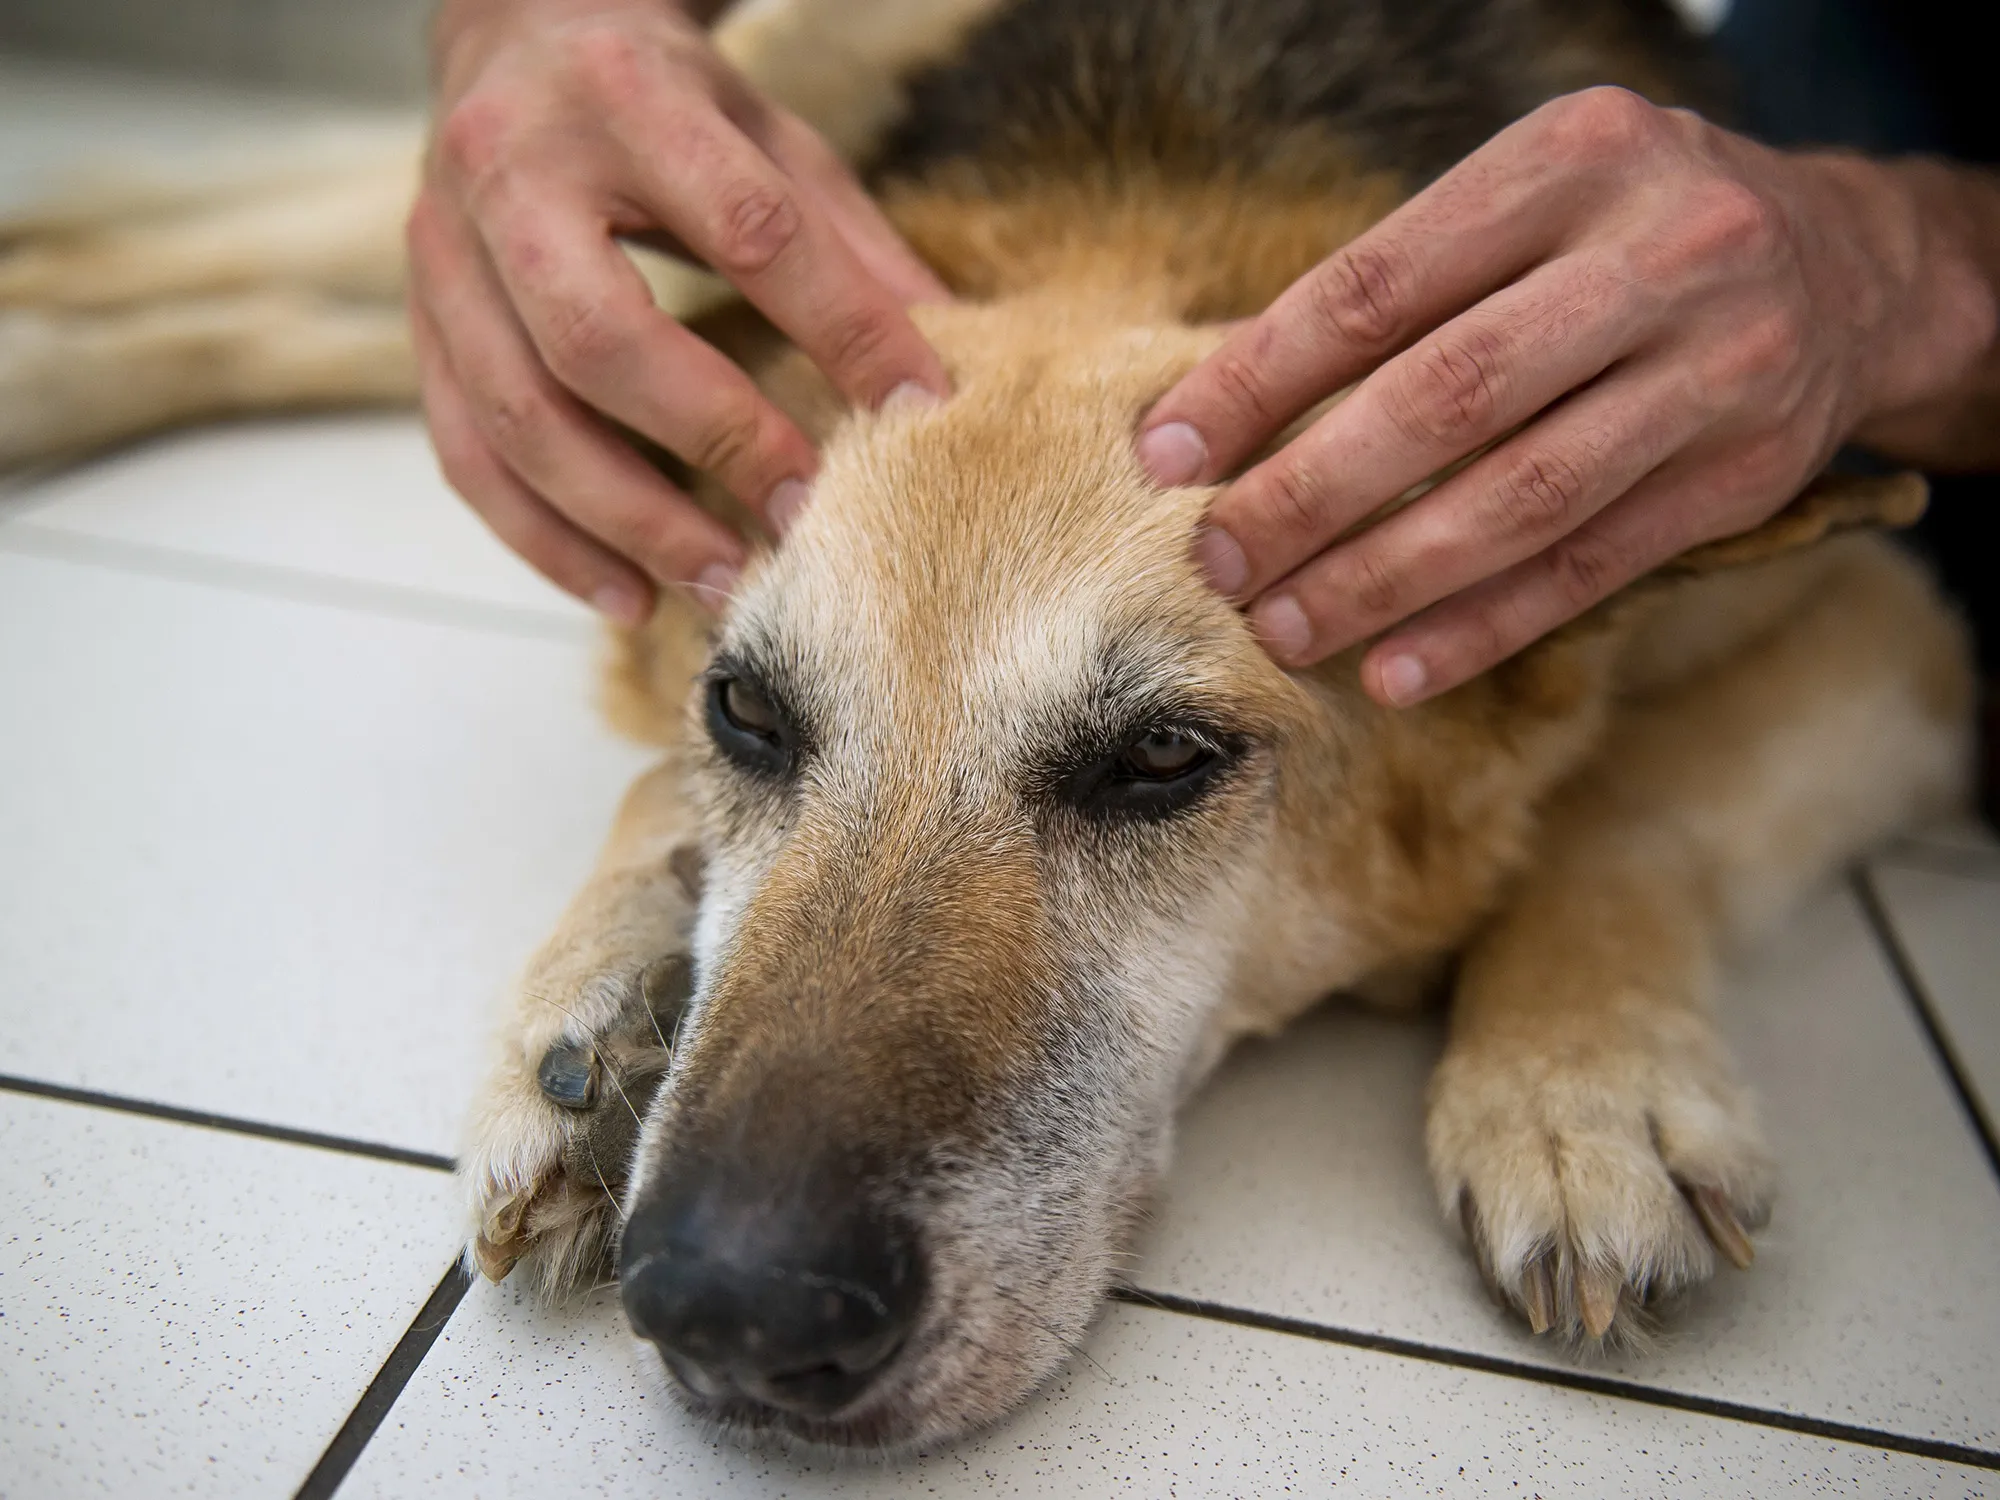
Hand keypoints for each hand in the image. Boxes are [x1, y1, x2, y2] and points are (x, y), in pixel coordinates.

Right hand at [413, 0, 949, 622]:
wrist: (512, 36)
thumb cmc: (659, 97)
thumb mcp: (767, 132)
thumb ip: (848, 246)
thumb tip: (936, 374)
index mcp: (626, 98)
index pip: (748, 226)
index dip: (840, 327)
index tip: (914, 409)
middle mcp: (512, 172)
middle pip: (597, 335)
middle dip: (710, 442)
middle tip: (799, 520)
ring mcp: (444, 254)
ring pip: (518, 416)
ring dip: (626, 522)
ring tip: (724, 585)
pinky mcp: (418, 323)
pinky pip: (467, 456)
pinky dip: (546, 541)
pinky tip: (628, 593)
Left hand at [1139, 87, 1996, 703]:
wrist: (1851, 270)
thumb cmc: (1629, 233)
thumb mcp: (1532, 201)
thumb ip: (1406, 285)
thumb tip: (1227, 411)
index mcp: (1573, 159)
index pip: (1379, 287)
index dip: (1259, 378)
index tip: (1167, 455)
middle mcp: (1660, 254)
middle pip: (1446, 398)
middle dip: (1308, 494)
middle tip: (1216, 563)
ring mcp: (1717, 369)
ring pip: (1520, 498)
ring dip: (1383, 580)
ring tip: (1284, 629)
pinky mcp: (1744, 476)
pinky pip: (1589, 568)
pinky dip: (1481, 628)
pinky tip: (1394, 669)